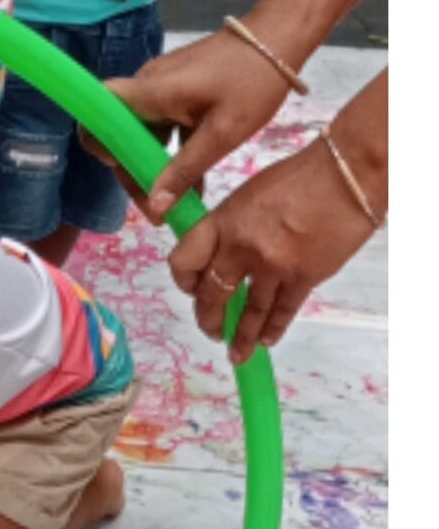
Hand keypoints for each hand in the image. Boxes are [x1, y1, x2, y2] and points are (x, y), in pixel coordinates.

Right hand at [102, 31, 293, 219]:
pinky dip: (171, 152)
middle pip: (120, 132)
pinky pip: (162, 125)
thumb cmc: (252, 82)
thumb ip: (185, 169)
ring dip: (153, 166)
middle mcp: (146, 87)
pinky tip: (194, 183)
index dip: (100, 143)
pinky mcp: (176, 90)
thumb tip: (156, 207)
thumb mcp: (223, 133)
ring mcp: (160, 88)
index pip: (98, 113)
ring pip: (142, 132)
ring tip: (178, 203)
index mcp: (150, 92)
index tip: (127, 173)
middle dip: (134, 172)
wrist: (277, 38)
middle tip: (158, 211)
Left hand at [167, 139, 378, 362]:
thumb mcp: (247, 194)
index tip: (189, 289)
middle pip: (212, 294)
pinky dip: (273, 328)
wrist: (345, 176)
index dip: (183, 281)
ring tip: (236, 353)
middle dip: (209, 318)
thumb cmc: (297, 176)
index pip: (184, 260)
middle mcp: (241, 247)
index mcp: (221, 221)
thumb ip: (228, 225)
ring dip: (241, 336)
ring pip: (249, 312)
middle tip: (211, 330)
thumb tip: (217, 253)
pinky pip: (283, 311)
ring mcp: (273, 265)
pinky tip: (266, 341)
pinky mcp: (304, 277)